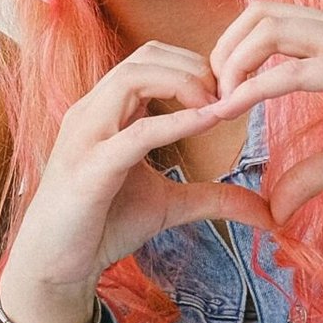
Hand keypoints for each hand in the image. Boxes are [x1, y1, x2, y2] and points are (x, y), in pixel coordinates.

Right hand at [0, 44, 274, 322]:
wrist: (55, 266)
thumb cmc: (102, 226)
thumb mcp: (168, 204)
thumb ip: (212, 197)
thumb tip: (266, 211)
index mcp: (106, 110)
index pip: (151, 58)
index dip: (195, 66)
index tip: (231, 94)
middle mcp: (91, 112)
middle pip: (145, 56)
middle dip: (195, 68)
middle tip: (231, 97)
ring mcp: (85, 136)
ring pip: (132, 78)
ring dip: (184, 84)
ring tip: (220, 106)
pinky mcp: (88, 169)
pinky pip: (134, 133)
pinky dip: (175, 123)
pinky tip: (209, 122)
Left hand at [208, 3, 322, 228]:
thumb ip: (310, 174)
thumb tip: (275, 207)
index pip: (269, 20)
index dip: (233, 50)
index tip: (217, 94)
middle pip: (259, 13)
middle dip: (222, 50)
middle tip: (208, 96)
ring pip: (270, 28)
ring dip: (232, 63)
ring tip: (216, 104)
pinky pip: (293, 70)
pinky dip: (254, 88)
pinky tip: (233, 111)